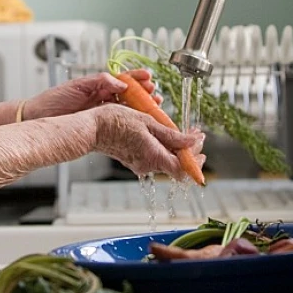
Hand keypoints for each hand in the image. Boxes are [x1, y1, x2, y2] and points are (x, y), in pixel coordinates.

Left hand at [24, 69, 160, 119]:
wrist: (38, 118)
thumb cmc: (53, 100)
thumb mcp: (77, 86)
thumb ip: (99, 82)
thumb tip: (120, 82)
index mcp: (98, 86)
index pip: (122, 79)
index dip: (137, 78)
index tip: (149, 77)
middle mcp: (102, 98)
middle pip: (130, 95)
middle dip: (145, 93)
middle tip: (155, 95)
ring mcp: (102, 113)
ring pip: (128, 109)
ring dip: (142, 108)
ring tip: (154, 107)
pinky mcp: (99, 126)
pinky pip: (119, 123)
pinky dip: (131, 122)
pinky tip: (140, 123)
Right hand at [91, 103, 205, 181]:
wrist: (91, 128)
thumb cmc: (115, 122)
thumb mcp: (147, 122)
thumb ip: (171, 135)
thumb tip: (192, 141)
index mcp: (154, 157)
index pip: (183, 169)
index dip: (196, 159)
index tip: (200, 142)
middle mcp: (147, 165)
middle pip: (176, 164)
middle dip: (188, 150)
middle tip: (194, 134)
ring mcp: (139, 164)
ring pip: (166, 160)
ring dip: (176, 147)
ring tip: (179, 131)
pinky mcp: (133, 160)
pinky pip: (154, 156)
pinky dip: (163, 147)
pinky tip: (162, 134)